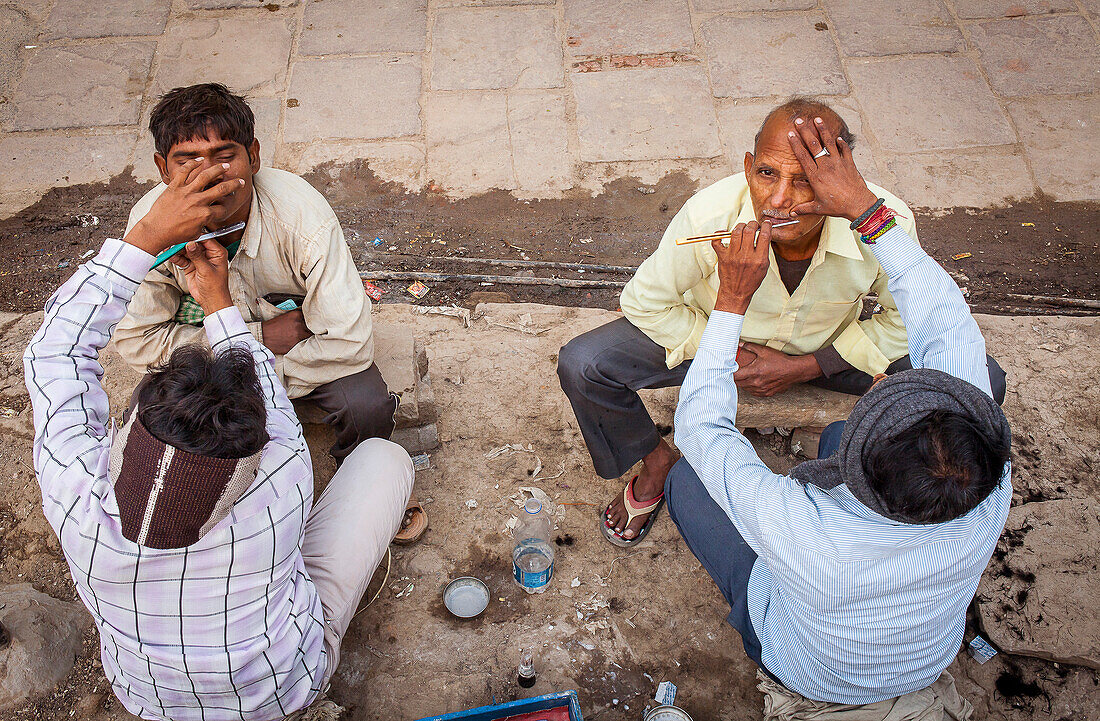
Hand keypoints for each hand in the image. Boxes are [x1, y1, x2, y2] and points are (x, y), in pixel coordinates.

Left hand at [123, 158, 243, 256]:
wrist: (156, 230)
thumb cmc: (174, 234)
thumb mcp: (196, 233)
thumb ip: (205, 223)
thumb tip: (210, 218)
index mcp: (204, 215)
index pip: (222, 208)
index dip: (227, 207)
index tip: (228, 204)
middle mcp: (197, 201)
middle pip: (221, 189)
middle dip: (234, 185)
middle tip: (240, 182)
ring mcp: (186, 192)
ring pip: (205, 176)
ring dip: (218, 170)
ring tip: (225, 166)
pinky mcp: (174, 186)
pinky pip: (185, 171)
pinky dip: (193, 163)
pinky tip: (200, 160)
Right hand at [174, 239, 232, 314]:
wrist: (211, 300)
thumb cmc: (215, 287)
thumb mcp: (206, 270)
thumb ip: (197, 256)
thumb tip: (190, 244)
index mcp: (217, 252)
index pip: (205, 239)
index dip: (194, 237)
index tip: (183, 235)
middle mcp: (208, 254)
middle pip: (193, 243)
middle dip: (183, 243)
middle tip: (173, 242)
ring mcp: (198, 259)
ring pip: (186, 250)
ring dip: (177, 250)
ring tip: (168, 248)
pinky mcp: (191, 265)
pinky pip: (182, 258)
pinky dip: (176, 257)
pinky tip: (170, 256)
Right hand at [261, 309, 311, 355]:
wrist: (263, 336)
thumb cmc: (273, 326)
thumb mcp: (286, 316)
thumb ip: (298, 317)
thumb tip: (308, 319)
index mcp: (296, 315)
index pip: (311, 317)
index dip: (313, 322)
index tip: (314, 324)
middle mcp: (299, 324)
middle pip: (313, 327)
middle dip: (312, 329)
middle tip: (310, 332)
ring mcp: (298, 335)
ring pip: (310, 336)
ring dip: (308, 337)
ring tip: (304, 337)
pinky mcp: (296, 345)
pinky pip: (304, 344)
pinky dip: (303, 344)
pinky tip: (300, 343)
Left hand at [712, 221, 771, 314]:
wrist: (736, 293)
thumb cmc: (750, 281)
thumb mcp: (764, 267)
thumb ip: (764, 251)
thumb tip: (764, 234)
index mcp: (759, 259)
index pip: (764, 236)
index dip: (766, 226)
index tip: (766, 223)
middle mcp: (745, 257)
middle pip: (749, 231)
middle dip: (752, 224)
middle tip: (753, 225)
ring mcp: (733, 256)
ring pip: (735, 232)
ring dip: (740, 226)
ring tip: (742, 228)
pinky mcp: (722, 257)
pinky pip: (717, 241)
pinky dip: (719, 234)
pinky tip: (724, 233)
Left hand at [733, 342, 821, 396]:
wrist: (794, 371)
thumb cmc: (780, 360)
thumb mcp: (764, 351)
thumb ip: (750, 346)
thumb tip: (739, 344)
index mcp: (754, 372)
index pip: (735, 376)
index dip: (730, 373)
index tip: (729, 369)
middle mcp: (756, 383)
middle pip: (739, 383)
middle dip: (736, 378)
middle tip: (736, 372)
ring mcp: (762, 390)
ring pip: (746, 389)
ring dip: (743, 383)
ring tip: (744, 376)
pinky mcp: (767, 393)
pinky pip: (754, 393)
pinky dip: (751, 388)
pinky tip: (753, 382)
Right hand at [786, 117, 878, 222]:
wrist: (858, 204)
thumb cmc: (838, 206)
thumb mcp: (818, 208)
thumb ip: (804, 208)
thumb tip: (792, 213)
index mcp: (815, 176)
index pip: (803, 156)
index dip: (796, 144)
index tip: (791, 134)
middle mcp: (826, 166)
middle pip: (813, 144)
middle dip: (805, 131)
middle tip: (799, 120)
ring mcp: (838, 163)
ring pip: (829, 142)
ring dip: (822, 129)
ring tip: (817, 119)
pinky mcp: (849, 163)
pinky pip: (844, 149)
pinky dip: (841, 143)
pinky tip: (837, 138)